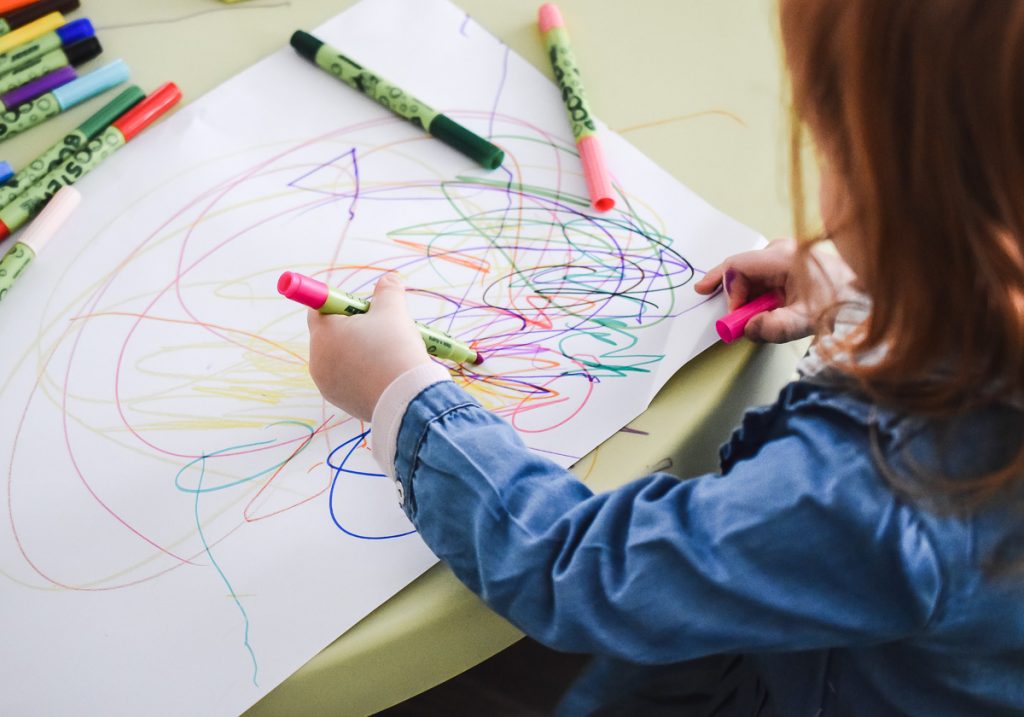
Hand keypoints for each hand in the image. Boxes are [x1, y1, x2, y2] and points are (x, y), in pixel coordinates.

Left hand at [307, 273, 431, 420]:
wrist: (408, 398)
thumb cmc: (396, 349)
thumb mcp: (394, 310)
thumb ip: (388, 290)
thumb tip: (389, 280)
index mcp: (323, 332)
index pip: (318, 308)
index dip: (340, 304)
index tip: (361, 308)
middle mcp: (317, 359)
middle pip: (330, 334)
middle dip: (353, 329)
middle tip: (381, 331)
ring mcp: (326, 383)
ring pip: (339, 358)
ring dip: (357, 352)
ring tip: (386, 355)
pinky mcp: (339, 401)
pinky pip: (347, 380)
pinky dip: (361, 374)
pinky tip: (384, 374)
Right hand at [694, 239, 855, 342]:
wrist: (863, 293)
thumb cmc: (839, 301)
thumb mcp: (805, 321)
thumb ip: (775, 328)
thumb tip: (748, 329)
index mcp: (782, 257)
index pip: (736, 266)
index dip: (724, 289)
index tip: (725, 311)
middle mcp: (779, 250)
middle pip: (740, 272)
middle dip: (736, 299)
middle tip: (741, 321)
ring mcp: (782, 254)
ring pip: (748, 277)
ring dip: (748, 299)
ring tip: (765, 316)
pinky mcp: (784, 262)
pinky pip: (759, 278)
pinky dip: (757, 296)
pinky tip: (769, 308)